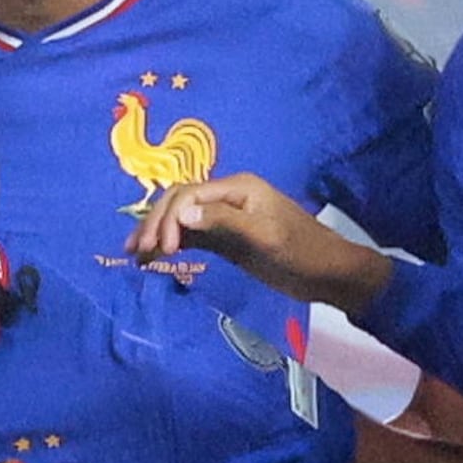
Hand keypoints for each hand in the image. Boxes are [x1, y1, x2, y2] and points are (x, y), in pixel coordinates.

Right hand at [126, 172, 387, 311]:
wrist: (327, 274)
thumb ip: (224, 223)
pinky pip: (190, 235)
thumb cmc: (301, 253)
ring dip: (156, 233)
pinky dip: (170, 244)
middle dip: (155, 224)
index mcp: (238, 188)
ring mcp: (225, 218)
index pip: (188, 195)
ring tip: (134, 255)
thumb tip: (181, 216)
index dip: (168, 219)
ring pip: (180, 219)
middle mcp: (227, 197)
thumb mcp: (264, 237)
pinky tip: (152, 258)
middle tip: (137, 252)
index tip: (162, 250)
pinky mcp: (225, 238)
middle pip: (178, 203)